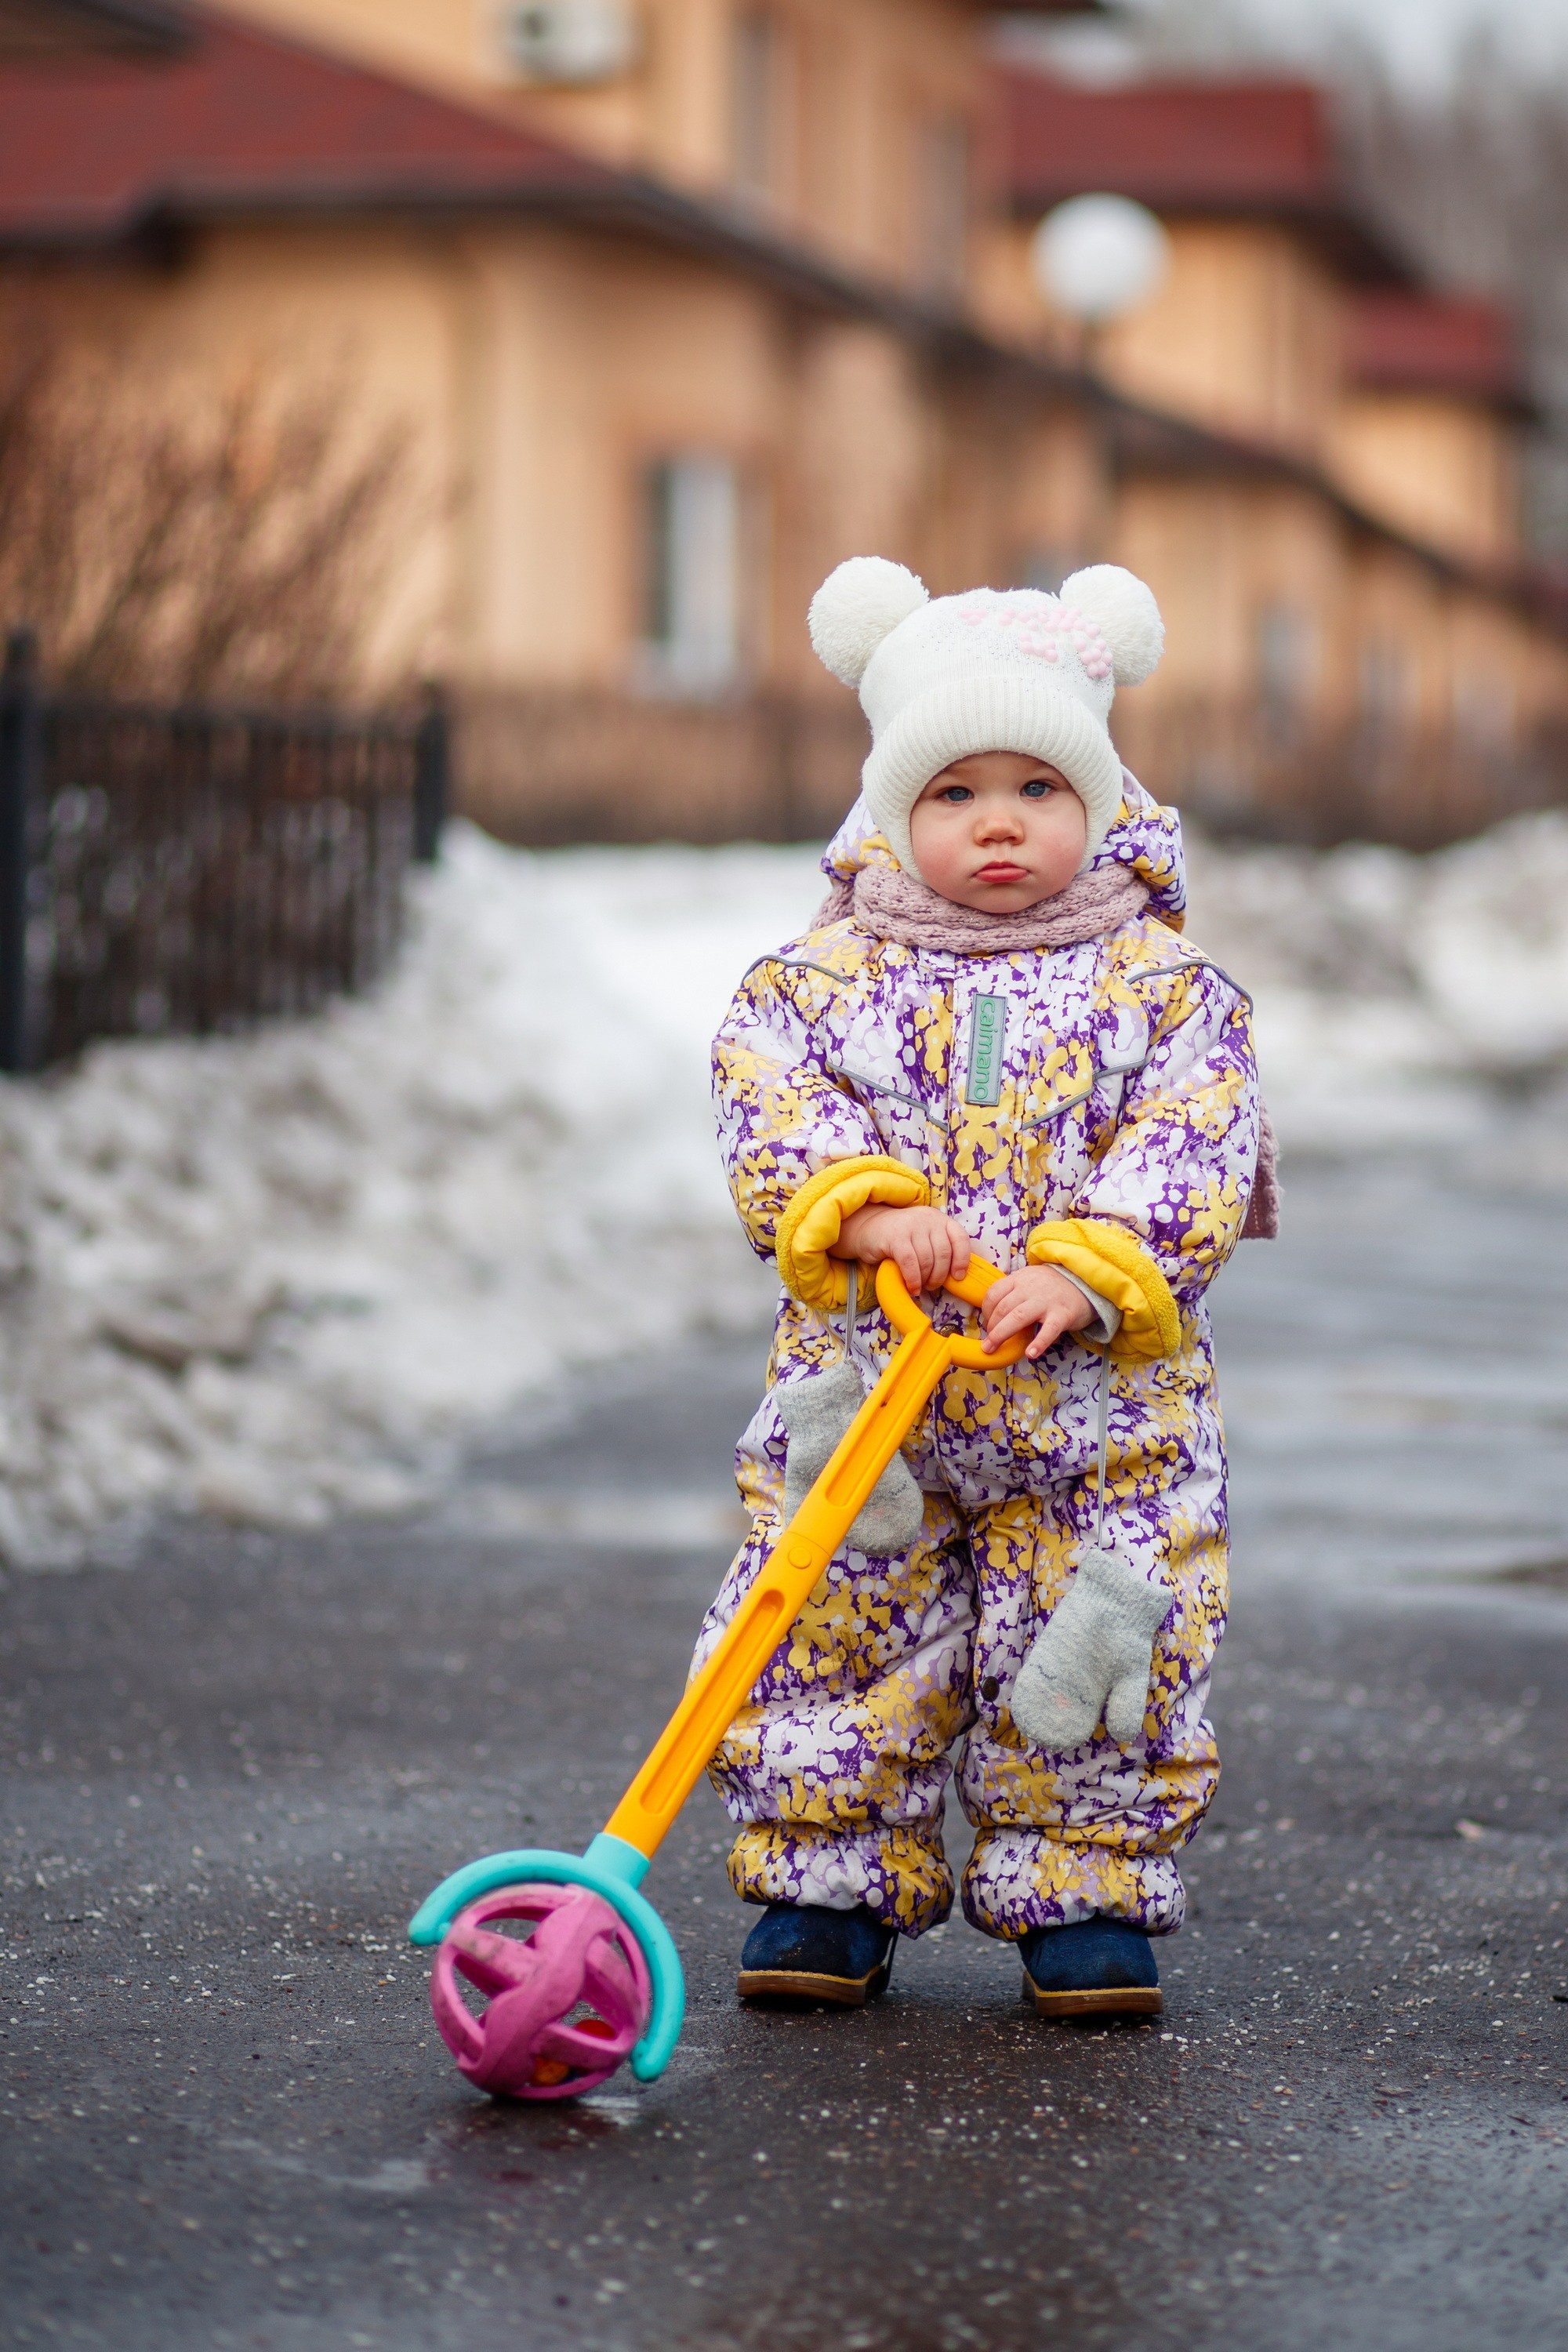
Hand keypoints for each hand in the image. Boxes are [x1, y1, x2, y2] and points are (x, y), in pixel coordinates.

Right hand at [831, 1203, 971, 1293]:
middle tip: (932, 1286)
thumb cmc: (900, 1239)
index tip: (958, 1277)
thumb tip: (955, 1276)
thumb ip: (939, 1248)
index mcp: (939, 1219)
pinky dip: (913, 1279)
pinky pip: (910, 1263)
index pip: (960, 1238)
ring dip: (926, 1279)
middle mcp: (928, 1219)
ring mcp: (911, 1226)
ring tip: (920, 1287)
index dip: (962, 1260)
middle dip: (940, 1276)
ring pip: (927, 1260)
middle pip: (944, 1253)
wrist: (867, 1229)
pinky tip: (911, 1287)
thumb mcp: (924, 1237)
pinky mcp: (895, 1237)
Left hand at [979, 1263, 1093, 1359]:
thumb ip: (1013, 1291)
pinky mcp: (1062, 1314)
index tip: (986, 1324)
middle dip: (991, 1327)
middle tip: (987, 1343)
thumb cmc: (1052, 1286)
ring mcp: (1046, 1301)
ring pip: (1018, 1317)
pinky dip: (1038, 1343)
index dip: (985, 1311)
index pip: (994, 1293)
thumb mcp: (1030, 1280)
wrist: (1085, 1282)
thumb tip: (993, 1313)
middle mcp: (1030, 1288)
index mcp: (1020, 1279)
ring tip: (993, 1348)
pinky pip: (1048, 1330)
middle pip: (1003, 1308)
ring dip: (1001, 1334)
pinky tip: (1030, 1353)